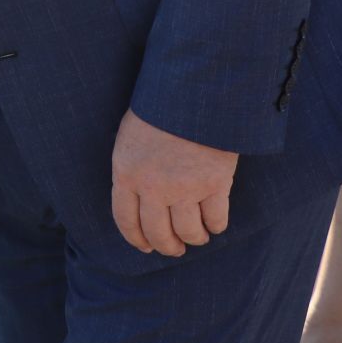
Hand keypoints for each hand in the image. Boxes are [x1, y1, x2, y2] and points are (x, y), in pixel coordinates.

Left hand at [110, 109, 237, 256]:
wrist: (192, 93)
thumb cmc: (158, 111)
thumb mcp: (129, 139)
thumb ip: (131, 170)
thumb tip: (136, 201)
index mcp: (126, 173)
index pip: (125, 220)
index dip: (136, 239)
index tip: (145, 247)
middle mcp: (153, 187)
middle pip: (158, 233)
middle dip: (166, 246)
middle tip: (174, 249)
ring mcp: (185, 187)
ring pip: (188, 232)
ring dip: (193, 239)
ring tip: (196, 237)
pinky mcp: (214, 184)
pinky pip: (216, 219)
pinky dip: (216, 226)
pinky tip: (215, 224)